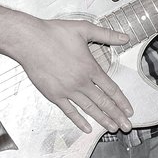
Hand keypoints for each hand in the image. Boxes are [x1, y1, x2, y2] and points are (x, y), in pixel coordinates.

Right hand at [17, 17, 133, 133]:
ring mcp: (67, 90)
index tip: (129, 111)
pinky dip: (79, 121)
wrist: (29, 41)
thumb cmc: (54, 33)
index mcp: (90, 68)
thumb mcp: (84, 29)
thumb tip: (126, 37)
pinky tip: (87, 128)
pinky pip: (69, 111)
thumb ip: (107, 34)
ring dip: (102, 120)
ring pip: (89, 109)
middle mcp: (81, 82)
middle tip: (126, 127)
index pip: (111, 89)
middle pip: (103, 102)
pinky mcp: (54, 95)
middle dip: (117, 116)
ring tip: (113, 128)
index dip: (121, 101)